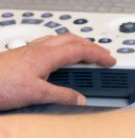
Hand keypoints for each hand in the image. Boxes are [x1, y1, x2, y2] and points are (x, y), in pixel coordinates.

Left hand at [0, 34, 115, 109]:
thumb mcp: (35, 95)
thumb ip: (61, 96)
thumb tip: (80, 99)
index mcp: (47, 55)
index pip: (81, 50)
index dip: (98, 54)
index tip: (110, 60)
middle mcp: (39, 48)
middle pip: (72, 39)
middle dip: (91, 45)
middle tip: (102, 54)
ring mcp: (29, 50)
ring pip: (59, 39)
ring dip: (76, 44)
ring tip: (84, 53)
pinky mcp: (20, 55)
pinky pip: (47, 44)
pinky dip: (60, 47)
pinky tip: (56, 58)